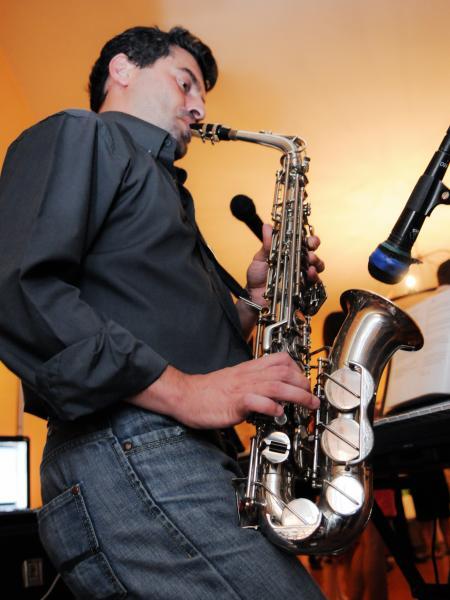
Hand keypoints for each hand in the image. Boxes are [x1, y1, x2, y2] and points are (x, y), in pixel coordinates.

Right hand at [128, 352, 318, 428]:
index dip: (297, 369)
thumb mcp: (234, 381)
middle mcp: (248, 376)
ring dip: (296, 395)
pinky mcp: (234, 403)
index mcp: (249, 369)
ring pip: (276, 385)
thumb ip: (254, 384)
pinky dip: (270, 406)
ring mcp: (242, 388)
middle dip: (303, 383)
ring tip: (308, 404)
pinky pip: (256, 401)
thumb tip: (272, 394)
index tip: (304, 381)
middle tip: (311, 396)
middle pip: (283, 372)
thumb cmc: (208, 391)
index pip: (279, 360)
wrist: (185, 395)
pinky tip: (277, 412)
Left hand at [236, 226, 324, 336]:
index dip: (308, 238)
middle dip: (314, 248)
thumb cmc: (256, 277)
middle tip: (311, 248)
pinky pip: (314, 282)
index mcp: (288, 252)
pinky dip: (315, 277)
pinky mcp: (303, 288)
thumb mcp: (260, 259)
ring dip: (317, 262)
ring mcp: (301, 275)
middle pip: (312, 252)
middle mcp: (297, 262)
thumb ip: (267, 244)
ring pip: (317, 266)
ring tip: (311, 262)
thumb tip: (267, 226)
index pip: (302, 242)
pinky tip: (310, 274)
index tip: (308, 238)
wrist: (254, 297)